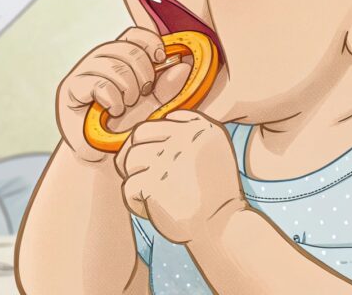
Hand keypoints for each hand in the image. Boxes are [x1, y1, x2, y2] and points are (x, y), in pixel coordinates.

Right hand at [56, 27, 192, 162]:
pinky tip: (113, 111)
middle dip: (143, 74)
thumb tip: (183, 66)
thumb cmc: (125, 126)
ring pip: (114, 65)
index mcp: (119, 57)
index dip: (150, 42)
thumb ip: (168, 87)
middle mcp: (100, 59)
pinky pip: (99, 84)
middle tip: (142, 94)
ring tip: (126, 106)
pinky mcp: (71, 88)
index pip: (134, 34)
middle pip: (127, 48)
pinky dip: (113, 99)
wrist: (103, 153)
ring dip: (128, 89)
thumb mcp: (153, 106)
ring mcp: (83, 71)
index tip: (160, 59)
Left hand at [115, 110, 246, 243]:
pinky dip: (136, 202)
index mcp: (200, 127)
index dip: (151, 144)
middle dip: (137, 157)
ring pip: (129, 159)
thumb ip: (185, 133)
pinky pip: (128, 187)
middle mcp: (184, 138)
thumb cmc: (213, 192)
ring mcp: (167, 160)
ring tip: (153, 194)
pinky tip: (153, 209)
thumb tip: (145, 131)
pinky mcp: (153, 184)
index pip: (155, 124)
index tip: (162, 164)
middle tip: (148, 178)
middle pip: (138, 137)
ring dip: (136, 178)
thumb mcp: (212, 149)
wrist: (223, 226)